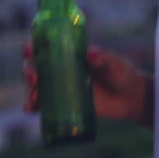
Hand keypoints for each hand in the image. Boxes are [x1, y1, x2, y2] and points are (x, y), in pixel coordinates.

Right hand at [23, 43, 151, 123]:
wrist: (130, 98)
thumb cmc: (121, 74)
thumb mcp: (114, 63)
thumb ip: (103, 58)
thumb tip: (91, 54)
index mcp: (69, 55)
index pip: (45, 48)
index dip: (33, 48)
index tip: (28, 51)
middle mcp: (60, 70)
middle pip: (35, 68)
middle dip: (29, 72)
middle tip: (34, 79)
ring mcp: (61, 88)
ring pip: (37, 87)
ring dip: (29, 91)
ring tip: (32, 99)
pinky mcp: (64, 105)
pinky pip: (44, 106)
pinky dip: (33, 107)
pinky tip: (29, 109)